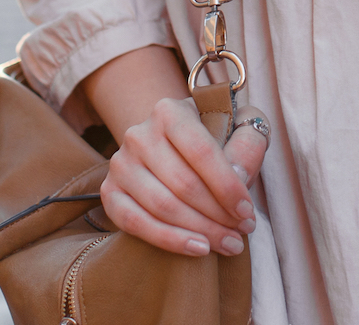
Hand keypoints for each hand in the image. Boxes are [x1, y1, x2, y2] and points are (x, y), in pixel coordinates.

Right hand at [98, 97, 270, 256]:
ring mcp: (120, 164)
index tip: (247, 212)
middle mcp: (139, 134)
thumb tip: (238, 177)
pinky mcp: (110, 193)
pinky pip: (135, 223)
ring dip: (200, 231)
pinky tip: (198, 248)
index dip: (227, 186)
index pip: (201, 152)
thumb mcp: (240, 128)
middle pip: (183, 184)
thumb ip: (247, 145)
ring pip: (162, 206)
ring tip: (229, 243)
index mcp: (170, 111)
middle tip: (242, 232)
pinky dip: (169, 240)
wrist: (176, 149)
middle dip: (218, 214)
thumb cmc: (215, 139)